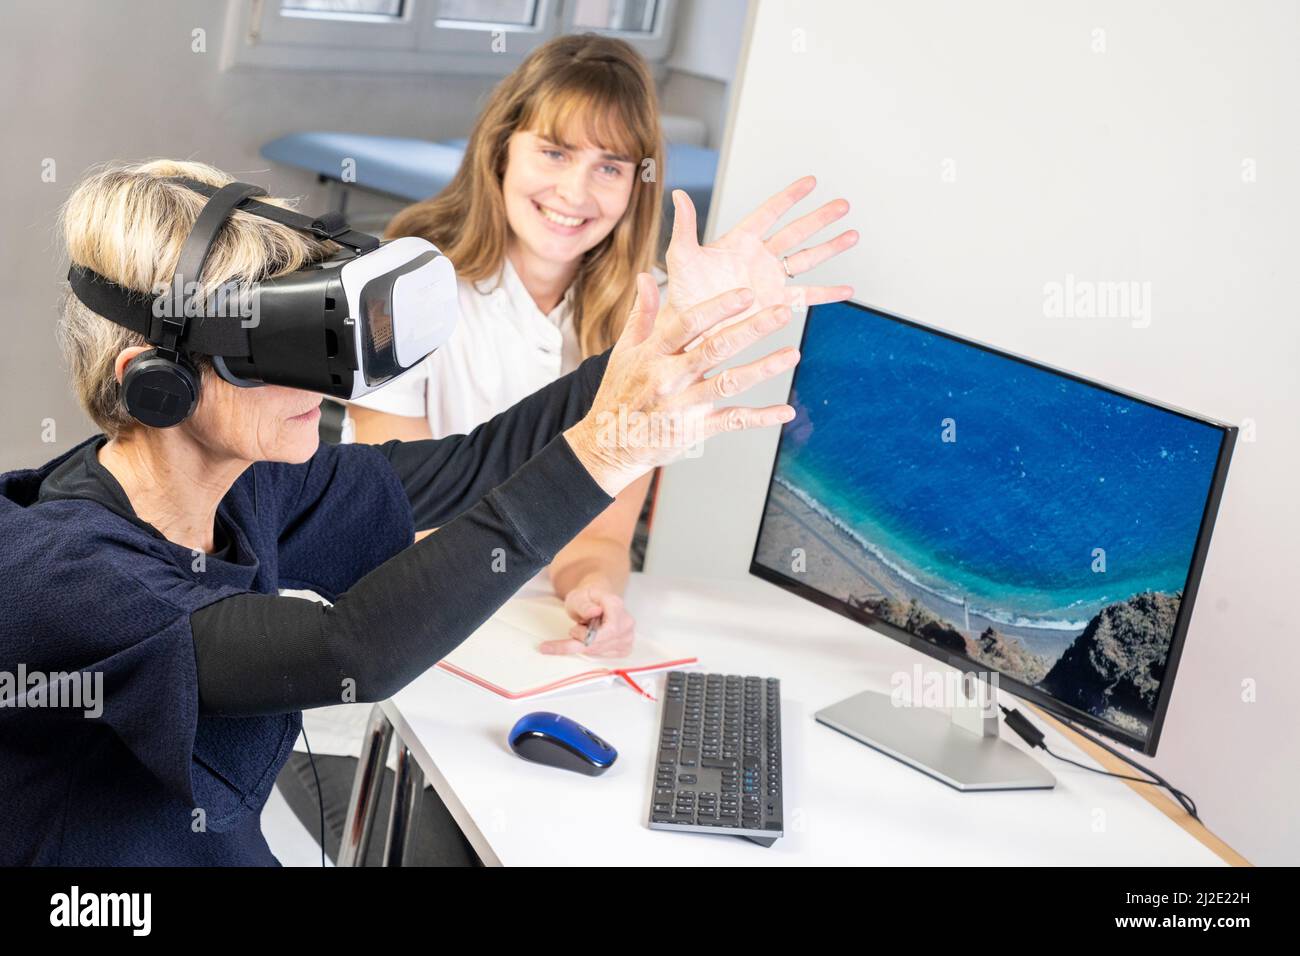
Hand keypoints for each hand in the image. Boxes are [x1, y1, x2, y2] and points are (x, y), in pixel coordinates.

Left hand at [540, 585, 635, 656]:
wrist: (597, 601)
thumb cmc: (588, 598)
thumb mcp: (578, 596)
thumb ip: (584, 605)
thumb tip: (594, 611)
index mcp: (617, 606)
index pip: (608, 630)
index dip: (588, 635)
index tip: (572, 631)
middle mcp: (626, 623)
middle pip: (601, 643)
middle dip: (580, 640)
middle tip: (573, 629)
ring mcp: (627, 637)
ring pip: (599, 651)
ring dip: (584, 644)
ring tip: (583, 629)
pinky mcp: (624, 648)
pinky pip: (602, 655)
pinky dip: (589, 649)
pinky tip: (589, 638)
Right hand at [564, 276, 802, 495]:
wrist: (608, 443)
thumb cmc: (618, 392)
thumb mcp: (624, 351)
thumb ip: (642, 314)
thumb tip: (645, 277)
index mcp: (653, 353)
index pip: (688, 323)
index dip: (719, 307)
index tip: (746, 294)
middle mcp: (669, 377)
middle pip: (715, 348)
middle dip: (751, 329)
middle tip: (782, 313)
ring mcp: (683, 405)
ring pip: (729, 382)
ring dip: (763, 369)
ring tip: (792, 354)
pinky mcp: (694, 430)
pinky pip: (732, 421)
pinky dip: (761, 417)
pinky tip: (786, 411)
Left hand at [664, 177, 856, 335]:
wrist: (690, 328)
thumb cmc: (682, 293)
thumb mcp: (682, 257)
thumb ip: (685, 225)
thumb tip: (678, 194)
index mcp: (740, 241)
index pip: (769, 212)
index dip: (790, 197)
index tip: (810, 182)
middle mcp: (759, 258)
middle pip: (796, 232)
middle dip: (820, 219)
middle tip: (842, 205)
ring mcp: (770, 280)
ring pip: (807, 259)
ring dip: (830, 248)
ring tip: (853, 236)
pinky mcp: (775, 303)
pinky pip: (806, 297)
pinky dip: (827, 294)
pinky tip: (846, 290)